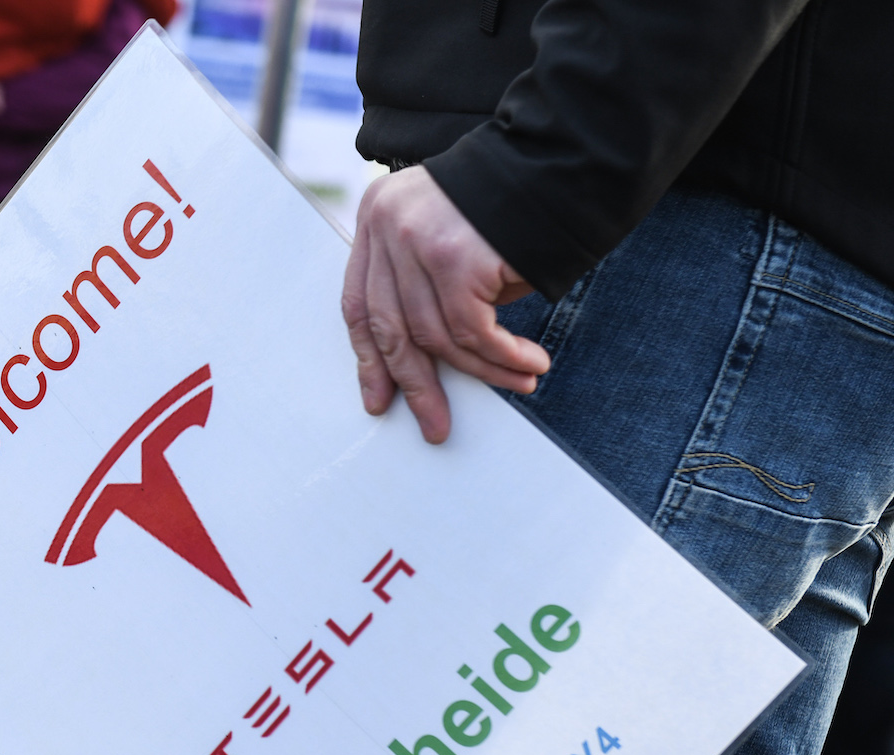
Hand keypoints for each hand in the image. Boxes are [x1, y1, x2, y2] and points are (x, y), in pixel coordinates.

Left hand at [342, 165, 549, 443]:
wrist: (568, 158)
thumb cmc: (517, 204)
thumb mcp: (453, 234)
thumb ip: (426, 282)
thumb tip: (425, 363)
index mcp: (376, 216)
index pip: (358, 301)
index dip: (369, 356)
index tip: (379, 397)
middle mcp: (387, 225)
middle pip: (388, 326)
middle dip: (414, 384)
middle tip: (434, 424)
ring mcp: (416, 239)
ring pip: (435, 335)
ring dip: (481, 371)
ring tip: (519, 383)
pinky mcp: (454, 257)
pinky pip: (472, 331)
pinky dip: (502, 358)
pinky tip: (528, 365)